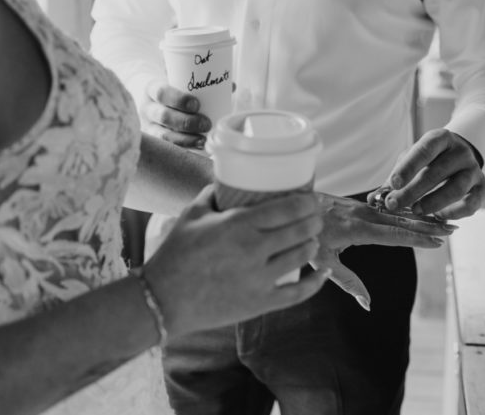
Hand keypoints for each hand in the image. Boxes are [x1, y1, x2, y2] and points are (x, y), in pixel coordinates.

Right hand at [142, 79, 211, 149]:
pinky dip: (183, 148)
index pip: (161, 93)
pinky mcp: (153, 140)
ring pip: (163, 135)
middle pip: (163, 116)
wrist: (154, 101)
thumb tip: (232, 85)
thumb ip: (202, 83)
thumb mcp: (180, 81)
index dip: (178, 100)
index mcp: (152, 89)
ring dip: (185, 139)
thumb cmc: (173, 89)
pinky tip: (197, 147)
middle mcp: (147, 108)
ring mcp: (148, 126)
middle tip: (206, 123)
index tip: (197, 104)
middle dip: (186, 122)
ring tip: (203, 139)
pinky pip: (166, 147)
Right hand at [142, 188, 328, 337]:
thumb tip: (226, 181)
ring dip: (312, 245)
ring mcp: (260, 278)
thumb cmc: (175, 254)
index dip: (307, 202)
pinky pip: (297, 293)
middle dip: (314, 221)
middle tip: (316, 217)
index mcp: (239, 225)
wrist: (162, 299)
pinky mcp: (260, 303)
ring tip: (312, 239)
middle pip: (300, 230)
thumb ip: (212, 195)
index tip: (313, 199)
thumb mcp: (192, 215)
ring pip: (301, 256)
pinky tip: (323, 274)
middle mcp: (254, 249)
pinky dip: (315, 283)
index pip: (287, 209)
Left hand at [311, 193, 455, 310]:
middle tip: (454, 230)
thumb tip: (368, 304)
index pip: (394, 235)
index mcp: (357, 229)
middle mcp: (365, 215)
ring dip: (424, 218)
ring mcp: (364, 208)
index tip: (438, 243)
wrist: (294, 203)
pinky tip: (424, 214)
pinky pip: (391, 208)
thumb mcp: (321, 263)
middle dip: (430, 226)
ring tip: (446, 222)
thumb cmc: (306, 236)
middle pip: (404, 221)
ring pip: (400, 213)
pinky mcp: (362, 205)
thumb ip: (346, 282)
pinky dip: (411, 212)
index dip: (417, 239)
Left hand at [383, 129, 484, 221]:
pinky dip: (455, 212)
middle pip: (438, 171)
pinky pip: (472, 203)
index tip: (393, 184)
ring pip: (456, 188)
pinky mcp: (483, 187)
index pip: (424, 150)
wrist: (460, 156)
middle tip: (395, 204)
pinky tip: (439, 217)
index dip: (408, 167)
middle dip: (414, 190)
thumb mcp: (411, 162)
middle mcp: (460, 151)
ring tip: (416, 211)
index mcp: (440, 139)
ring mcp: (473, 169)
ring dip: (434, 202)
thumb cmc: (429, 160)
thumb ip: (394, 180)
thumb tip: (373, 200)